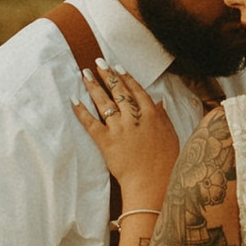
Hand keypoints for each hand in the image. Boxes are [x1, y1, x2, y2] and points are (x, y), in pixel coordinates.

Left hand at [71, 63, 178, 212]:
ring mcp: (119, 129)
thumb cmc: (166, 163)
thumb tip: (159, 102)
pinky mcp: (106, 141)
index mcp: (151, 116)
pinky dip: (81, 111)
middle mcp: (134, 118)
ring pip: (104, 102)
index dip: (127, 78)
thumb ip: (163, 117)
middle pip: (119, 91)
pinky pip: (90, 123)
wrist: (152, 183)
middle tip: (98, 63)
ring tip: (85, 74)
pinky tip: (74, 100)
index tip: (118, 68)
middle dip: (108, 75)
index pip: (137, 91)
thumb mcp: (171, 136)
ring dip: (93, 86)